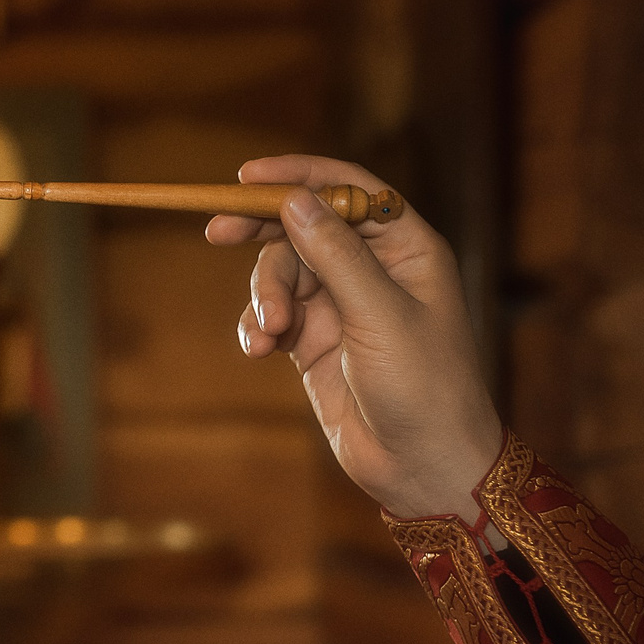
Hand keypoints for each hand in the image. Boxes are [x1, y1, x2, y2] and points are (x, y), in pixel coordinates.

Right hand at [205, 155, 501, 518]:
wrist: (423, 468)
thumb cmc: (425, 388)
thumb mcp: (380, 316)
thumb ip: (336, 256)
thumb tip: (295, 200)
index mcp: (406, 249)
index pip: (349, 190)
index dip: (300, 175)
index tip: (248, 176)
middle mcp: (373, 269)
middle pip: (304, 226)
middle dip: (262, 232)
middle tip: (217, 232)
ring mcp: (342, 305)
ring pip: (283, 273)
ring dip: (265, 296)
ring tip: (266, 332)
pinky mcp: (315, 341)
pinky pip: (273, 315)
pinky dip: (258, 326)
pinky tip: (258, 349)